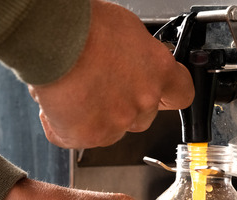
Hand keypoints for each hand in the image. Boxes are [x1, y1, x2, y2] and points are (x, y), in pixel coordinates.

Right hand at [27, 0, 193, 148]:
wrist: (55, 37)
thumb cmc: (85, 26)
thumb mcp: (127, 31)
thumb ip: (139, 56)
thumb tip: (133, 62)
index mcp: (159, 71)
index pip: (181, 94)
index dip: (168, 95)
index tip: (161, 94)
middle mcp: (143, 101)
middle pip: (141, 116)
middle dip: (123, 105)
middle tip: (99, 85)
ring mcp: (117, 122)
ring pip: (110, 130)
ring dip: (94, 116)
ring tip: (74, 88)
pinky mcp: (89, 135)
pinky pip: (76, 137)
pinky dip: (62, 124)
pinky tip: (57, 101)